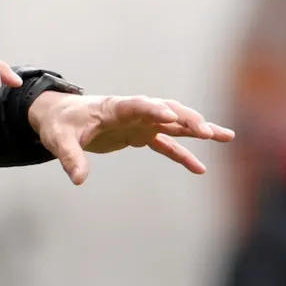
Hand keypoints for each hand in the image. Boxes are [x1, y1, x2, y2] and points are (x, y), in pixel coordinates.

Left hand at [27, 92, 234, 184]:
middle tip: (208, 130)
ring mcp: (139, 122)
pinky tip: (200, 169)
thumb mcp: (59, 140)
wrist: (59, 116)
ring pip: (173, 124)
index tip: (170, 116)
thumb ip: (70, 158)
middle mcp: (132, 112)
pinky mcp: (139, 135)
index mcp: (113, 107)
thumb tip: (79, 180)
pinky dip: (183, 155)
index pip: (137, 105)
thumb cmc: (59, 124)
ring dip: (198, 129)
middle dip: (186, 119)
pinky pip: (166, 144)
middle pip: (165, 111)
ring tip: (226, 136)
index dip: (153, 109)